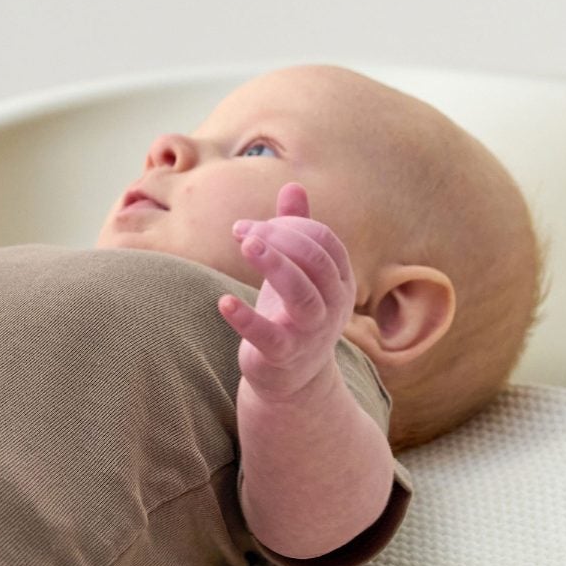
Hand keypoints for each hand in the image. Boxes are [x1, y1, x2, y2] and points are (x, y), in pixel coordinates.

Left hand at [217, 183, 357, 399]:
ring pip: (302, 294)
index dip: (289, 226)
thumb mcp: (298, 271)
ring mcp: (311, 332)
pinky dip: (246, 318)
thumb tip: (294, 185)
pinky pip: (268, 336)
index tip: (251, 226)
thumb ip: (297, 229)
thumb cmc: (293, 314)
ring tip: (245, 242)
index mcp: (340, 281)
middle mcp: (333, 306)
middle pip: (316, 262)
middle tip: (242, 230)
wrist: (292, 380)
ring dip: (275, 265)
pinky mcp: (283, 356)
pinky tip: (225, 301)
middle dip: (280, 239)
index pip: (323, 241)